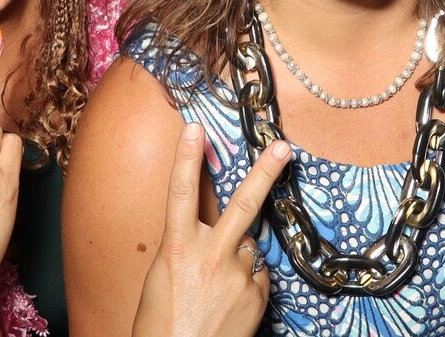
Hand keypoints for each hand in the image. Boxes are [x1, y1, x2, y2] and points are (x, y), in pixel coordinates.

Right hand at [132, 123, 290, 336]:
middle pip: (243, 204)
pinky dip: (247, 282)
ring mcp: (238, 276)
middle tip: (283, 148)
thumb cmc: (160, 326)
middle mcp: (210, 257)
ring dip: (239, 256)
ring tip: (216, 286)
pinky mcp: (257, 296)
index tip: (195, 128)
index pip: (182, 193)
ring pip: (250, 247)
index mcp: (177, 249)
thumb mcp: (161, 278)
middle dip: (265, 173)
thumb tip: (208, 234)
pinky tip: (229, 301)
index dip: (187, 157)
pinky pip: (257, 275)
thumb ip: (185, 249)